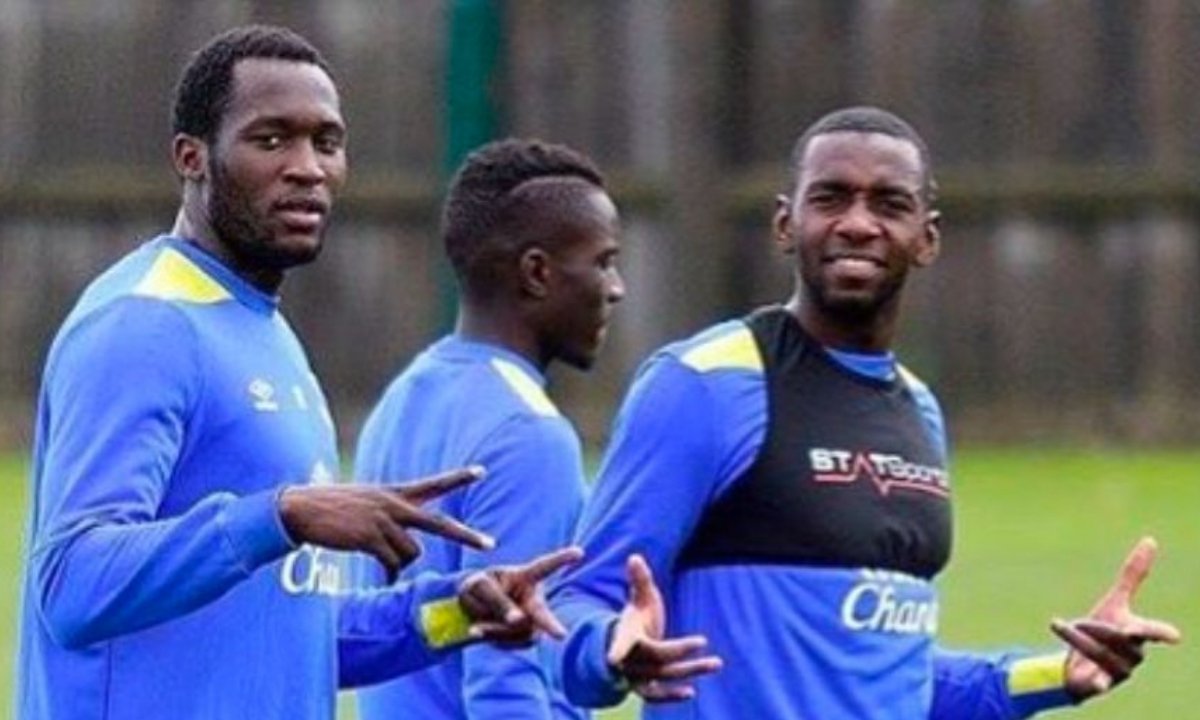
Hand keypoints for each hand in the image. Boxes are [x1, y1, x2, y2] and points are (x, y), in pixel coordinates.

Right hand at [279, 466, 493, 580]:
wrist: (301, 509)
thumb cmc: (332, 508)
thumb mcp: (366, 501)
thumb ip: (389, 516)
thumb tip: (404, 549)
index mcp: (394, 492)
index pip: (433, 483)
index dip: (458, 477)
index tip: (482, 471)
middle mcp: (394, 504)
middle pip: (439, 523)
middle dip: (466, 535)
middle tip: (490, 544)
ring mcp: (383, 521)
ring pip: (412, 553)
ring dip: (401, 563)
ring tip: (386, 563)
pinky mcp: (369, 538)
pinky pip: (391, 563)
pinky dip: (390, 573)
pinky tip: (384, 577)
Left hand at [457, 546, 583, 645]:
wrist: (469, 609)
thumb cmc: (478, 588)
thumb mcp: (479, 586)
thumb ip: (496, 600)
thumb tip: (519, 620)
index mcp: (525, 576)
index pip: (545, 566)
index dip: (562, 558)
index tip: (579, 552)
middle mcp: (534, 598)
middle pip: (542, 613)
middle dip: (550, 625)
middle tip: (561, 635)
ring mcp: (531, 619)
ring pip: (521, 632)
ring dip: (497, 631)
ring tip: (475, 628)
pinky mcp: (523, 637)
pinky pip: (511, 643)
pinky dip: (493, 638)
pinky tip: (479, 631)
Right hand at [606, 555, 722, 701]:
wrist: (628, 644)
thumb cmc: (637, 617)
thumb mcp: (640, 598)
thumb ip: (639, 579)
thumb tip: (634, 557)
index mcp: (625, 635)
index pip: (622, 642)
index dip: (618, 649)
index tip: (613, 659)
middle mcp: (629, 659)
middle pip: (655, 657)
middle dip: (678, 651)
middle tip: (702, 641)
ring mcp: (637, 675)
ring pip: (662, 677)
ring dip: (689, 672)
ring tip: (717, 663)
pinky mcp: (645, 686)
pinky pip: (656, 696)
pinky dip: (671, 696)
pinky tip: (691, 692)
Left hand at [1052, 536, 1181, 699]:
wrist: (1081, 661)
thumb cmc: (1104, 629)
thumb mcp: (1115, 600)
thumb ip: (1133, 575)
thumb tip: (1150, 539)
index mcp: (1136, 632)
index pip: (1152, 631)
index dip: (1161, 633)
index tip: (1174, 637)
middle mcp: (1133, 654)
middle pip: (1115, 637)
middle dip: (1096, 627)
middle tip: (1079, 620)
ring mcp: (1118, 672)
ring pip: (1097, 652)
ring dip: (1077, 639)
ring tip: (1061, 627)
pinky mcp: (1100, 684)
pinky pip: (1100, 683)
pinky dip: (1097, 683)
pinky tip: (1094, 683)